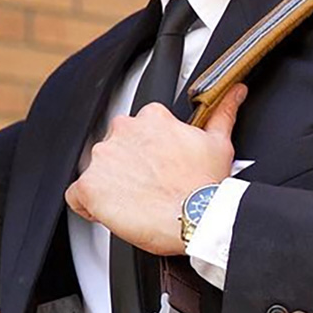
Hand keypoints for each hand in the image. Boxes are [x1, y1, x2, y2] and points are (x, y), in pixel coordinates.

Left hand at [65, 84, 247, 254]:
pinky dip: (89, 205)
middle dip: (128, 167)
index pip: (138, 130)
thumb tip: (235, 93)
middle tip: (149, 187)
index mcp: (151, 118)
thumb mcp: (219, 143)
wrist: (197, 219)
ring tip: (135, 203)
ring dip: (111, 185)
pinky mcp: (90, 187)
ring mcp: (104, 158)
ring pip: (98, 170)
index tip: (157, 167)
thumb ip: (223, 112)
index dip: (146, 153)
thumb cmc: (206, 187)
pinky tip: (110, 212)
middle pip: (116, 149)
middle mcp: (124, 131)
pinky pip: (77, 195)